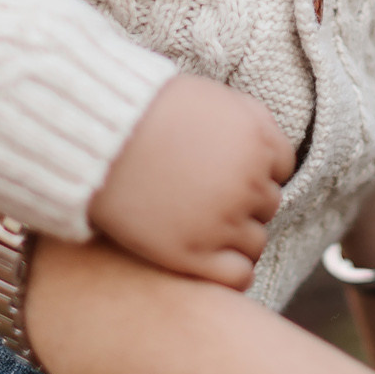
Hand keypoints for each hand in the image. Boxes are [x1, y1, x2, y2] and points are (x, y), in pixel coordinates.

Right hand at [90, 74, 296, 289]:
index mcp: (257, 138)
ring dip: (233, 236)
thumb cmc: (144, 111)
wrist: (94, 137)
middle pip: (267, 204)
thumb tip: (269, 153)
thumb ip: (248, 122)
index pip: (281, 167)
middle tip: (202, 195)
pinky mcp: (193, 255)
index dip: (252, 170)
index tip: (222, 170)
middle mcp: (248, 180)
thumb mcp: (210, 98)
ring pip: (255, 242)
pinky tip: (207, 260)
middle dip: (241, 201)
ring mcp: (222, 221)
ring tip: (196, 223)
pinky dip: (230, 272)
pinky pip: (238, 275)